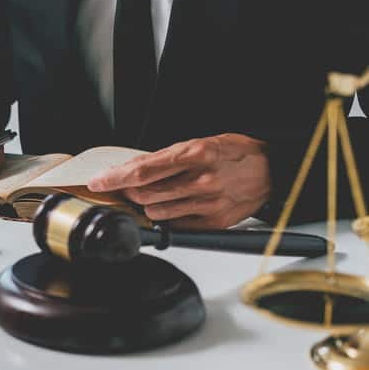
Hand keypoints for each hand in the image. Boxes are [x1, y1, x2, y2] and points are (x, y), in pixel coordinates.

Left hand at [87, 134, 270, 228]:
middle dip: (127, 193)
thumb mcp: (198, 144)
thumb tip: (130, 171)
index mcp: (195, 154)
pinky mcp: (214, 223)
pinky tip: (174, 204)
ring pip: (156, 213)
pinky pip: (176, 225)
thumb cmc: (234, 153)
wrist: (270, 170)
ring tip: (154, 194)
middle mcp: (202, 181)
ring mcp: (208, 204)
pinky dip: (167, 216)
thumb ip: (164, 159)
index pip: (142, 171)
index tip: (98, 182)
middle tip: (124, 187)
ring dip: (146, 205)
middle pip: (144, 195)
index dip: (114, 178)